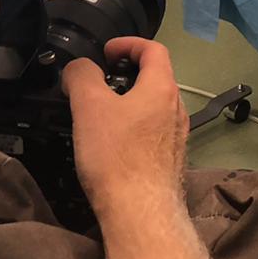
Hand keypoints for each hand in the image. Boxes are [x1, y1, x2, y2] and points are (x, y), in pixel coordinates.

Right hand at [63, 37, 186, 217]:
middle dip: (127, 74)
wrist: (140, 214)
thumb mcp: (89, 107)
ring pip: (154, 108)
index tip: (106, 52)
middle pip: (156, 78)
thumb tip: (80, 68)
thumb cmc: (117, 156)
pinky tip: (115, 146)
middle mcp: (176, 110)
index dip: (129, 44)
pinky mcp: (171, 163)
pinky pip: (153, 134)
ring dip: (131, 103)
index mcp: (162, 89)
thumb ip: (82, 76)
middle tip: (99, 83)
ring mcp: (177, 138)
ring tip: (102, 115)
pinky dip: (135, 128)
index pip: (154, 50)